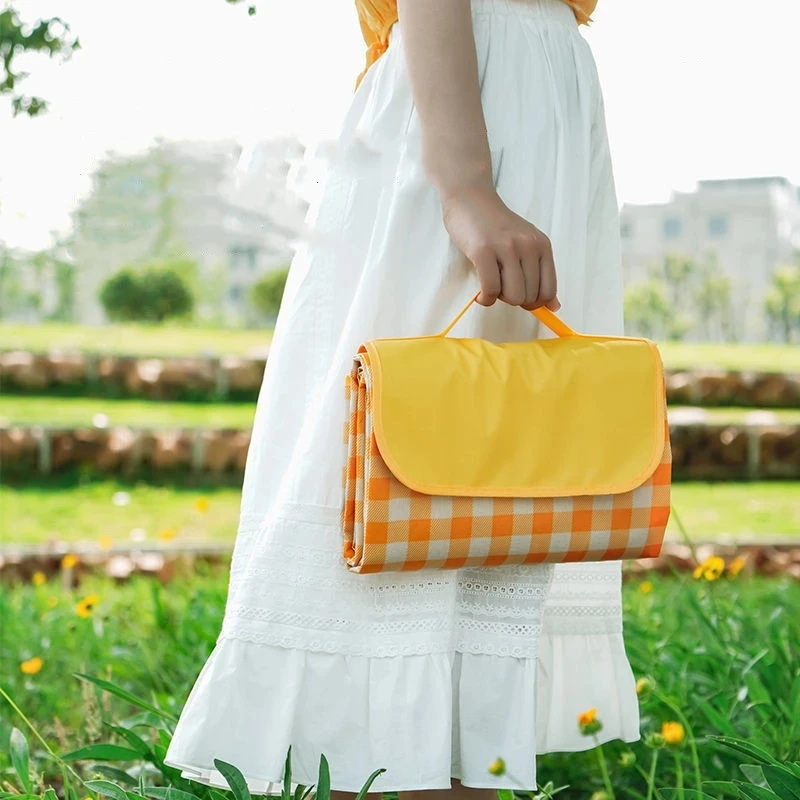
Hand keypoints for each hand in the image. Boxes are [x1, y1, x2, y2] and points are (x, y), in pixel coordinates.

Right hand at [440, 184, 559, 310]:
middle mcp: (528, 245)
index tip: (519, 298)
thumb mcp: (525, 244)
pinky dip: (485, 299)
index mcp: (542, 245)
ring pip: (513, 296)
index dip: (534, 303)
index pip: (548, 290)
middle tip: (500, 286)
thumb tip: (554, 307)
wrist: (470, 199)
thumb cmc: (496, 226)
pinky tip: (481, 294)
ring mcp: (506, 247)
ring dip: (499, 298)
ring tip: (491, 285)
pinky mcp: (483, 251)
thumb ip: (540, 273)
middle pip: (529, 297)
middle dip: (513, 299)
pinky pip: (490, 289)